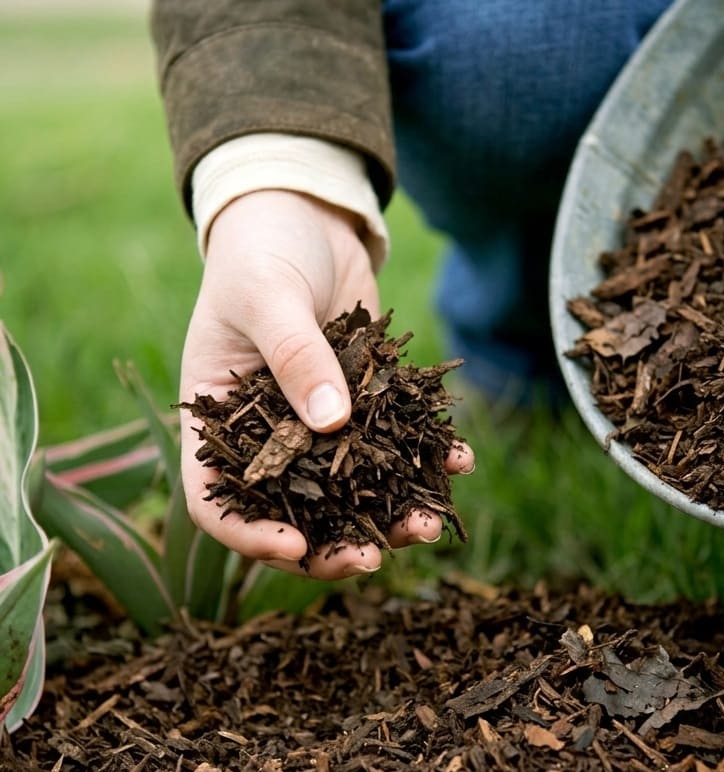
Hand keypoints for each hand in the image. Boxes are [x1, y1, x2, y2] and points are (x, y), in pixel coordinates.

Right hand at [180, 190, 473, 578]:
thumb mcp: (268, 297)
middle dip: (334, 543)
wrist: (306, 213)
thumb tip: (333, 425)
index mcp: (217, 422)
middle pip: (290, 513)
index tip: (295, 547)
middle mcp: (267, 437)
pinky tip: (460, 460)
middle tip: (377, 558)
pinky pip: (396, 447)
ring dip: (390, 514)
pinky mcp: (367, 406)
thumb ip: (295, 357)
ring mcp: (320, 426)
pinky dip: (427, 460)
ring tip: (430, 522)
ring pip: (351, 493)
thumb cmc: (262, 248)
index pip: (216, 500)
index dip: (249, 534)